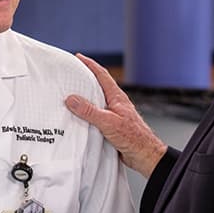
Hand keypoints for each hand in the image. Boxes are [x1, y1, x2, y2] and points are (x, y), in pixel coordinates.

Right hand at [65, 53, 166, 177]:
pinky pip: (95, 116)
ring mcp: (113, 115)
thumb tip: (72, 99)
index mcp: (117, 97)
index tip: (79, 57)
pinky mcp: (110, 126)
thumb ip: (89, 111)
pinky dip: (85, 114)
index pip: (102, 75)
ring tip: (69, 94)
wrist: (144, 155)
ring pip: (96, 102)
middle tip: (71, 73)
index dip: (90, 65)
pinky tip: (77, 118)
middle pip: (98, 86)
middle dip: (85, 79)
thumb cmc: (134, 138)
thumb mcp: (108, 122)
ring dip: (84, 97)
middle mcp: (115, 103)